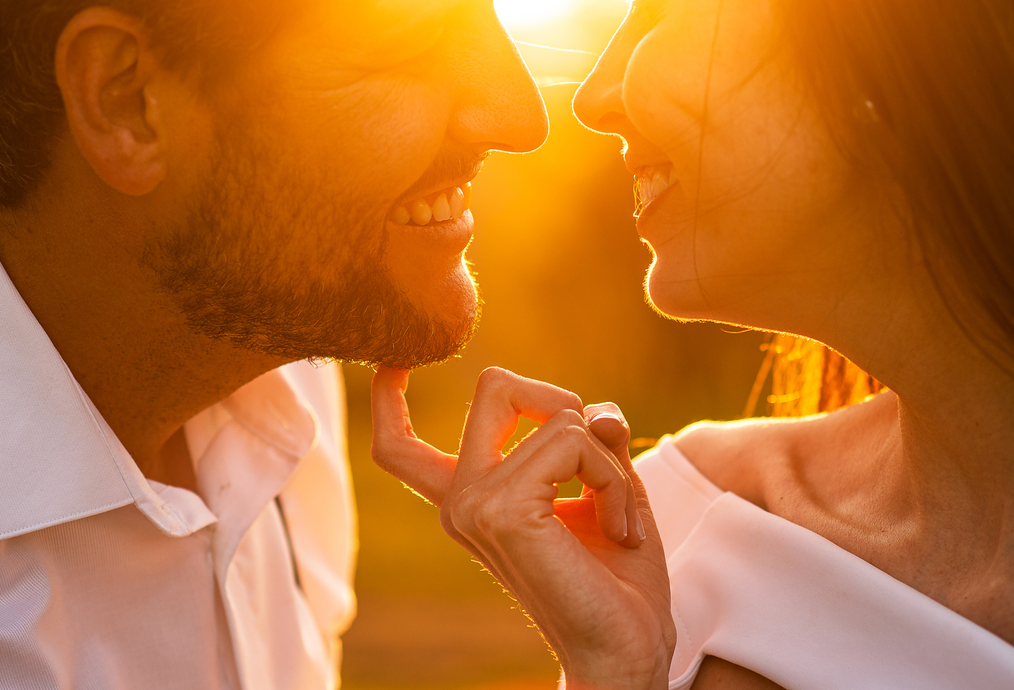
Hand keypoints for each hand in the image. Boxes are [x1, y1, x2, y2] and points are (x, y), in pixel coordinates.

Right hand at [370, 366, 674, 689]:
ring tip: (619, 517)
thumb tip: (597, 409)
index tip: (392, 364)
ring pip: (557, 414)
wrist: (626, 648)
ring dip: (610, 461)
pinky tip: (619, 528)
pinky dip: (612, 476)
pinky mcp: (501, 509)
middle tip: (599, 455)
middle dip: (562, 399)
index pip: (398, 447)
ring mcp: (473, 504)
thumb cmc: (619, 578)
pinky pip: (574, 441)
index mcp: (470, 498)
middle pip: (494, 386)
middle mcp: (461, 500)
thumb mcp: (607, 488)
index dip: (388, 398)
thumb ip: (595, 441)